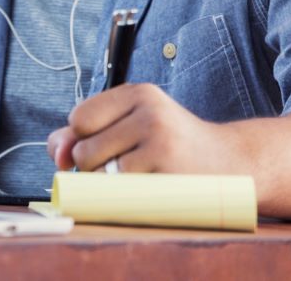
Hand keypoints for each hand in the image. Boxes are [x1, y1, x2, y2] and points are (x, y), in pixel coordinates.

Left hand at [47, 83, 233, 173]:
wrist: (235, 164)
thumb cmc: (173, 146)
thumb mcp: (132, 126)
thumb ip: (85, 134)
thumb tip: (55, 153)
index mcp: (137, 93)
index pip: (79, 117)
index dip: (83, 139)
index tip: (106, 146)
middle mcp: (148, 109)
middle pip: (84, 149)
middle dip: (95, 167)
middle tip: (127, 166)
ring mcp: (159, 137)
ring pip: (100, 172)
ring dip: (111, 185)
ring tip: (140, 178)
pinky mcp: (168, 167)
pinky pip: (122, 189)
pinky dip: (128, 197)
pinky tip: (151, 190)